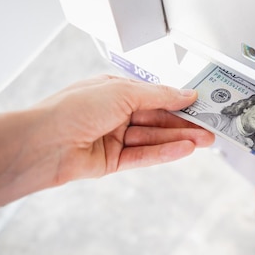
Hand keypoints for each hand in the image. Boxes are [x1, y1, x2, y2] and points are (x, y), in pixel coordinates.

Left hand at [0, 75, 213, 212]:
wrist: (43, 143)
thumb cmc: (73, 110)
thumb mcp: (123, 93)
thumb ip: (159, 96)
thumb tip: (185, 95)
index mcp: (115, 92)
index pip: (155, 96)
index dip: (179, 101)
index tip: (202, 105)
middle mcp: (115, 114)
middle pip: (158, 119)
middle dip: (185, 123)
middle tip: (211, 128)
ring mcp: (114, 139)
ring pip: (154, 138)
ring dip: (180, 139)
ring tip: (206, 140)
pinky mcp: (112, 162)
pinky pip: (144, 156)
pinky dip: (165, 152)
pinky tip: (185, 149)